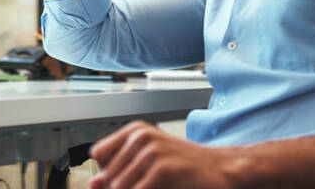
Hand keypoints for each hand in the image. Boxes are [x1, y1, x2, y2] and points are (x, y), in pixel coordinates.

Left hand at [90, 121, 237, 188]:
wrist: (221, 169)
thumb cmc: (185, 165)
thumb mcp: (150, 160)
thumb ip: (120, 169)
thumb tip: (93, 184)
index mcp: (135, 131)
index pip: (98, 154)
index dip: (106, 173)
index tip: (119, 180)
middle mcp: (140, 137)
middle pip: (107, 176)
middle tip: (144, 184)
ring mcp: (151, 152)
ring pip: (118, 186)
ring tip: (153, 186)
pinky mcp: (162, 170)